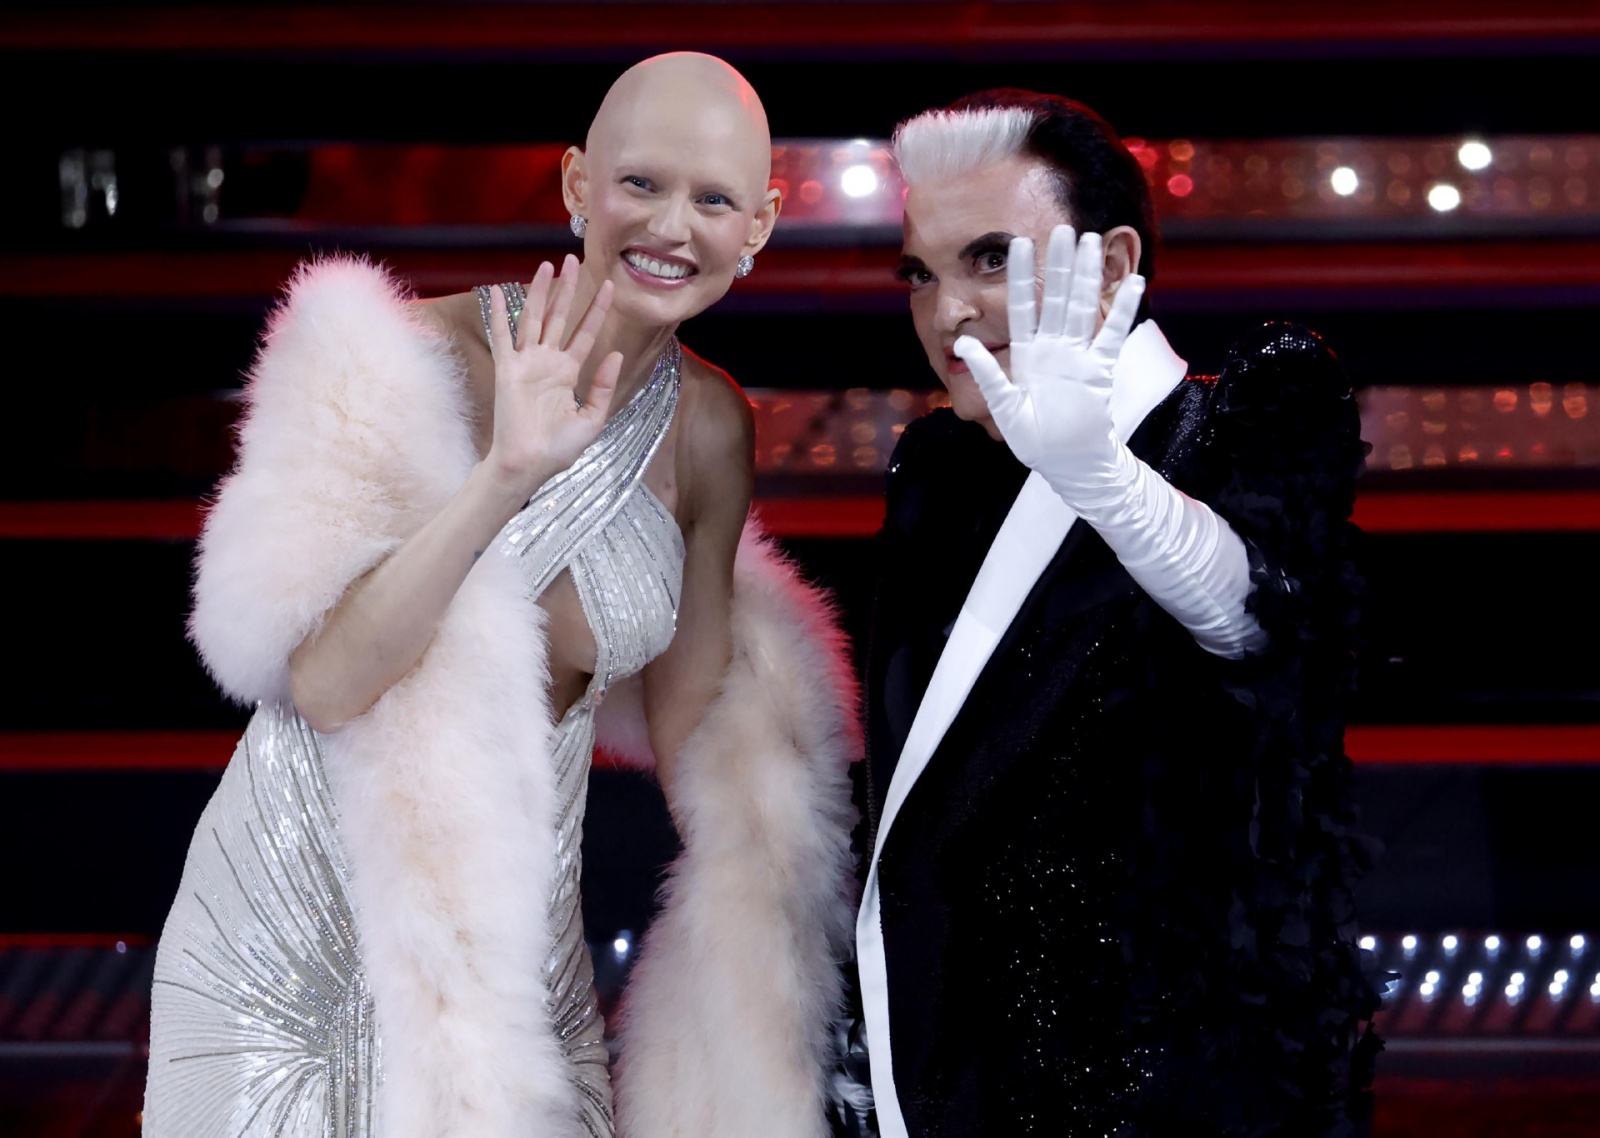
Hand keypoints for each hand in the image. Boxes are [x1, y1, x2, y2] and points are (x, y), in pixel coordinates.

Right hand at [484, 255, 623, 494]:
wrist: (530, 464)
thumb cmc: (558, 448)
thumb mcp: (591, 418)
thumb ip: (602, 386)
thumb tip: (616, 354)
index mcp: (567, 372)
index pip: (585, 333)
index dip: (596, 310)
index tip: (608, 285)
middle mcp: (547, 362)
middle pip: (559, 317)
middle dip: (567, 289)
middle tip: (574, 260)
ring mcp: (526, 363)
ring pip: (534, 319)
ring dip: (539, 292)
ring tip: (547, 266)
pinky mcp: (507, 369)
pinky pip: (503, 336)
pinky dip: (498, 314)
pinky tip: (495, 291)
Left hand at [953, 225, 1144, 491]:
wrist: (1066, 462)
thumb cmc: (1033, 439)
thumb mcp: (1003, 406)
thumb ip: (987, 373)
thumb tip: (961, 345)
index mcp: (1027, 352)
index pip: (1020, 305)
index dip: (1019, 275)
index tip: (1017, 242)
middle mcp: (1053, 347)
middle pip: (1056, 297)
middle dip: (1059, 263)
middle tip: (1064, 227)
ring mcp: (1078, 355)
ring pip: (1082, 307)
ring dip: (1087, 276)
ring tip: (1093, 241)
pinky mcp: (1099, 370)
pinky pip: (1112, 336)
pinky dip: (1122, 311)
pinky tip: (1134, 284)